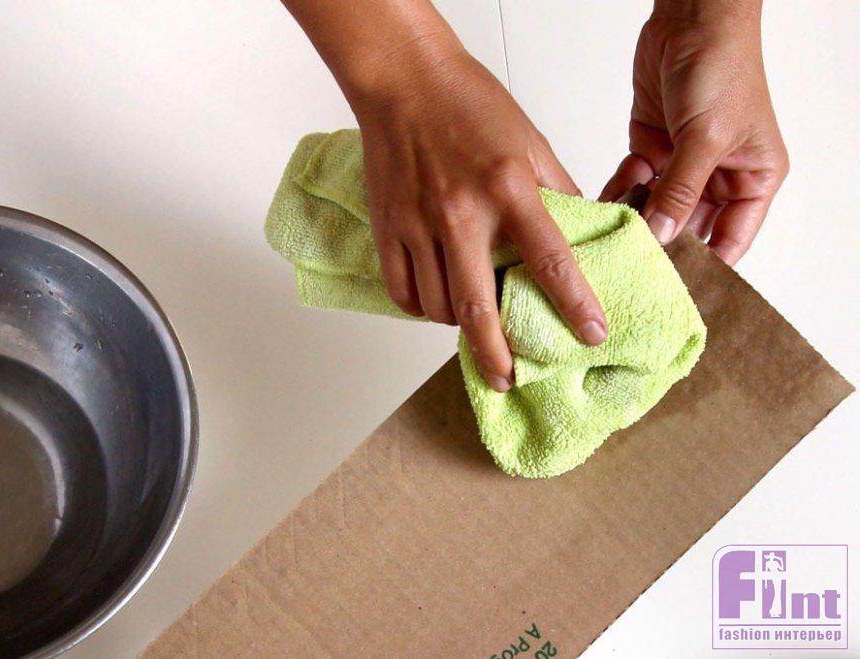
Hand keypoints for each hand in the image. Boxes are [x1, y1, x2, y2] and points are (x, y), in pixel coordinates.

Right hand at [351, 45, 607, 391]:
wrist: (405, 81)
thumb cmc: (469, 103)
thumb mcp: (530, 141)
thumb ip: (555, 190)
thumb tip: (577, 234)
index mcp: (508, 187)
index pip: (550, 260)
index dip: (575, 305)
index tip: (592, 335)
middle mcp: (461, 212)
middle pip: (479, 305)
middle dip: (497, 353)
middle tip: (509, 379)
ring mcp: (418, 223)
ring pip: (438, 304)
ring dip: (460, 325)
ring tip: (475, 327)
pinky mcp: (387, 227)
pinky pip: (402, 290)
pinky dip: (420, 309)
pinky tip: (435, 307)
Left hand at [600, 4, 788, 264]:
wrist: (693, 19)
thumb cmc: (723, 66)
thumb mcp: (706, 138)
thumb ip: (681, 190)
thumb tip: (663, 236)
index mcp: (753, 179)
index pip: (731, 240)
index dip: (704, 266)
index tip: (673, 291)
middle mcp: (719, 176)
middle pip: (687, 228)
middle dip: (659, 246)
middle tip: (628, 271)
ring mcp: (683, 164)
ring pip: (656, 209)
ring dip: (633, 221)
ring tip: (608, 243)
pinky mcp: (652, 149)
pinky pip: (633, 184)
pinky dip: (617, 194)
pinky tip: (600, 208)